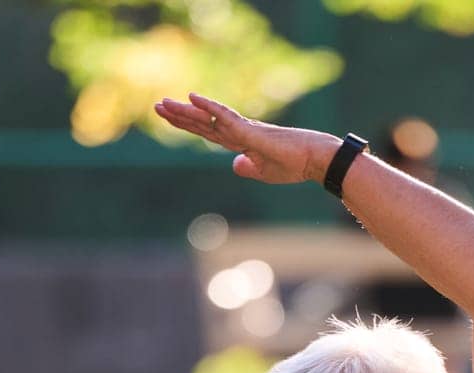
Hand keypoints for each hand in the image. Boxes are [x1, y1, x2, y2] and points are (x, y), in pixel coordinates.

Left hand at [154, 93, 336, 184]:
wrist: (315, 161)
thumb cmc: (295, 165)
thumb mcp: (266, 172)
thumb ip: (249, 167)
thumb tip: (235, 165)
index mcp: (241, 143)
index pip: (208, 132)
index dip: (188, 124)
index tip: (169, 116)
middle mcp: (240, 132)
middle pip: (203, 123)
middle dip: (180, 116)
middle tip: (157, 106)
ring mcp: (245, 130)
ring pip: (209, 119)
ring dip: (186, 111)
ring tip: (164, 104)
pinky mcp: (252, 132)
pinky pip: (226, 118)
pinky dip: (209, 108)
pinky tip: (194, 98)